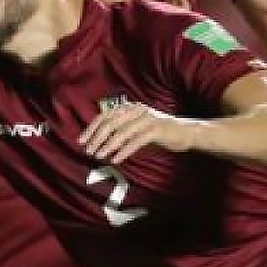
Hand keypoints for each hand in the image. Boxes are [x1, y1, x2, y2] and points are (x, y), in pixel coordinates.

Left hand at [78, 101, 197, 162]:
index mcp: (129, 107)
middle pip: (111, 122)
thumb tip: (98, 141)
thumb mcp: (135, 128)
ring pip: (122, 131)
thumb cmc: (157, 132)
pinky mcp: (156, 129)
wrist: (184, 132)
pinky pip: (136, 140)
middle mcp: (136, 110)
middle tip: (88, 150)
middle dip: (97, 137)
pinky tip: (116, 159)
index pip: (105, 115)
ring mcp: (147, 118)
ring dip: (108, 145)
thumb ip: (120, 129)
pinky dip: (124, 150)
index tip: (81, 141)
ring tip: (99, 155)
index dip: (92, 128)